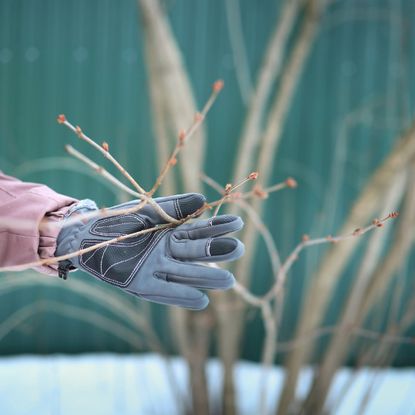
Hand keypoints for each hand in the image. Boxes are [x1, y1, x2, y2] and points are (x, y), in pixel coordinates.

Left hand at [55, 193, 243, 309]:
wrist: (84, 234)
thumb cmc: (118, 220)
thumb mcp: (149, 209)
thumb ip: (175, 207)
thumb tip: (204, 201)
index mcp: (171, 233)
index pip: (200, 230)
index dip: (218, 227)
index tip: (237, 223)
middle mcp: (167, 252)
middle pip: (196, 252)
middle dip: (217, 251)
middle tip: (239, 249)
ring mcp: (155, 268)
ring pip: (185, 273)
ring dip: (205, 278)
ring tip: (229, 281)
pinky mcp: (139, 283)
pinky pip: (163, 291)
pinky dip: (181, 297)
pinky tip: (201, 301)